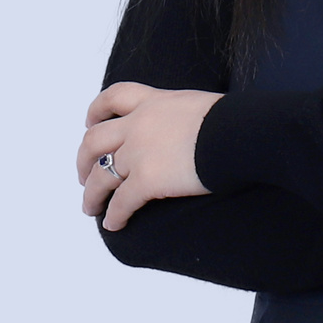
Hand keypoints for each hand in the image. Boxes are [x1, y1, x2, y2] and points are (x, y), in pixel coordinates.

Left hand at [77, 82, 224, 230]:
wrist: (239, 133)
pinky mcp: (146, 180)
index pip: (114, 98)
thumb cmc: (234, 120)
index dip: (96, 112)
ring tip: (90, 208)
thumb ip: (183, 116)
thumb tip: (194, 129)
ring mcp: (138, 153)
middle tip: (84, 175)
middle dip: (84, 160)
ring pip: (100, 175)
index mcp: (153, 102)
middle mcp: (138, 125)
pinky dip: (114, 215)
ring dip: (91, 194)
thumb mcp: (200, 105)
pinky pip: (121, 202)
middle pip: (95, 140)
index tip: (90, 124)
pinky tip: (114, 224)